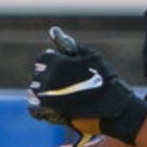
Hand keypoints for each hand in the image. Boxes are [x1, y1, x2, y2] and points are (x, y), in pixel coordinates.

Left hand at [28, 27, 146, 144]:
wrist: (112, 109)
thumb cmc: (105, 80)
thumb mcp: (92, 56)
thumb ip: (72, 46)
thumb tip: (55, 33)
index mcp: (55, 61)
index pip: (44, 59)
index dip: (54, 63)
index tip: (63, 69)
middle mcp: (47, 77)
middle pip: (39, 75)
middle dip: (50, 78)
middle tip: (65, 86)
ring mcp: (45, 96)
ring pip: (35, 91)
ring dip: (45, 93)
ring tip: (62, 97)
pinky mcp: (47, 113)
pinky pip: (34, 108)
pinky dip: (40, 109)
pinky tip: (53, 108)